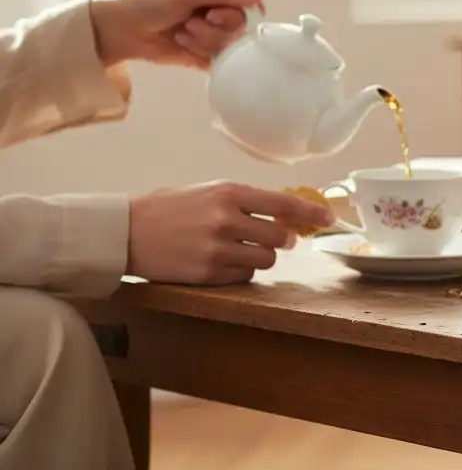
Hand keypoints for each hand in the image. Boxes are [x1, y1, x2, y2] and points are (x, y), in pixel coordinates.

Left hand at [89, 0, 263, 69]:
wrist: (120, 29)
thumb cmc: (150, 1)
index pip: (249, 1)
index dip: (238, 10)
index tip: (216, 14)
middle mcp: (219, 9)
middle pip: (241, 25)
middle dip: (216, 27)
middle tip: (191, 23)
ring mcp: (212, 32)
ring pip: (229, 44)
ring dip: (204, 40)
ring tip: (181, 33)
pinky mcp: (204, 53)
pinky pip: (218, 59)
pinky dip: (201, 53)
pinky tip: (182, 45)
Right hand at [127, 181, 335, 285]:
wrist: (124, 231)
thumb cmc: (169, 208)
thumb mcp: (208, 191)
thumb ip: (244, 201)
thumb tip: (286, 214)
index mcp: (228, 192)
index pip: (284, 204)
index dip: (311, 213)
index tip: (328, 219)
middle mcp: (225, 219)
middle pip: (279, 238)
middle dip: (282, 241)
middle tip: (272, 239)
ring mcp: (216, 249)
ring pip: (265, 261)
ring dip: (260, 258)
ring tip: (239, 250)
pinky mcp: (206, 274)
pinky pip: (243, 278)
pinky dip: (241, 273)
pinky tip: (222, 263)